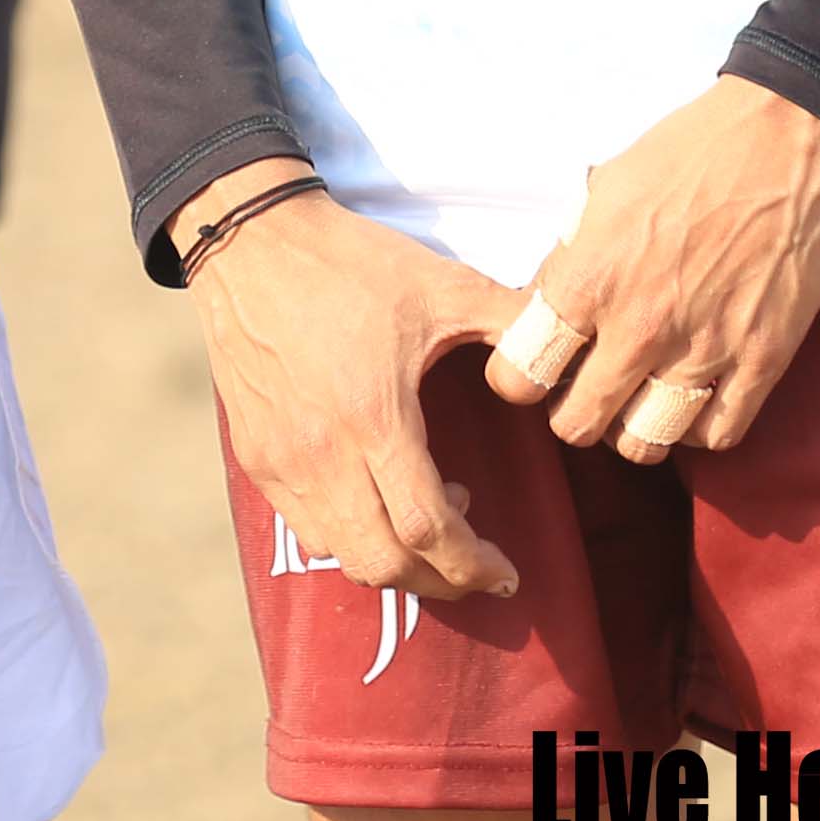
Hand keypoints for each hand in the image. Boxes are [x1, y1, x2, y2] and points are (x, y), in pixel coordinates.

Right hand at [175, 159, 530, 602]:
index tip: (506, 572)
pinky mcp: (255, 455)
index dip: (474, 566)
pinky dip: (348, 536)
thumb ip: (512, 321)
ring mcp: (281, 460)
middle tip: (476, 566)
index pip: (430, 531)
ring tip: (429, 517)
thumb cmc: (350, 262)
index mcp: (374, 417)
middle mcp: (322, 454)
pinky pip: (305, 526)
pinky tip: (374, 497)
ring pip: (341, 554)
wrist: (249, 239)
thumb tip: (570, 346)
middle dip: (441, 581)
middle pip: (385, 563)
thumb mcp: (443, 283)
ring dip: (394, 560)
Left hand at [481, 76, 819, 463]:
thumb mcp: (603, 189)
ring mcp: (704, 350)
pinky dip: (698, 427)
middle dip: (572, 410)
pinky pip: (718, 433)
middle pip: (577, 425)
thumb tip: (548, 300)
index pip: (520, 375)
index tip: (537, 364)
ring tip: (638, 398)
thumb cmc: (689, 150)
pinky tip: (693, 396)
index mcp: (589, 280)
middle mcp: (640, 328)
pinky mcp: (763, 360)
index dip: (519, 376)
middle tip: (587, 384)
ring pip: (644, 443)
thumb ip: (572, 256)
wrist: (785, 135)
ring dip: (632, 428)